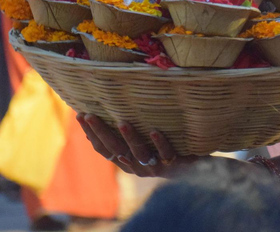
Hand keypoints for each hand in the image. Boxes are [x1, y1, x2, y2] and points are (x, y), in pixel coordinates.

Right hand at [77, 113, 201, 177]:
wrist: (198, 167)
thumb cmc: (166, 148)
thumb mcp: (144, 142)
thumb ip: (127, 134)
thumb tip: (108, 111)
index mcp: (126, 161)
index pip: (103, 149)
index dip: (91, 133)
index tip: (80, 115)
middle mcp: (137, 166)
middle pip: (115, 150)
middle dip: (101, 132)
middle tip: (90, 114)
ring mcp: (155, 167)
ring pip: (138, 153)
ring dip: (130, 137)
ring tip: (122, 122)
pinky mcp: (174, 165)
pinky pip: (166, 154)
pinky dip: (159, 142)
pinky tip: (154, 131)